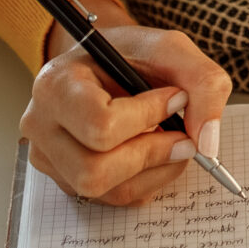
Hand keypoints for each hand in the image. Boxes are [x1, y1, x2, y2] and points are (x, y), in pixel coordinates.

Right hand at [20, 16, 233, 206]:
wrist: (105, 63)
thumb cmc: (131, 54)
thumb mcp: (171, 48)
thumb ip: (202, 82)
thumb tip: (207, 143)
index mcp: (55, 85)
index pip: (99, 124)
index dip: (148, 117)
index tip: (176, 97)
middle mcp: (41, 125)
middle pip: (94, 170)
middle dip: (151, 155)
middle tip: (183, 135)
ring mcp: (49, 157)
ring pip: (105, 190)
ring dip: (153, 171)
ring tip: (171, 141)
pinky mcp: (66, 179)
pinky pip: (112, 199)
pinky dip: (146, 180)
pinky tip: (154, 152)